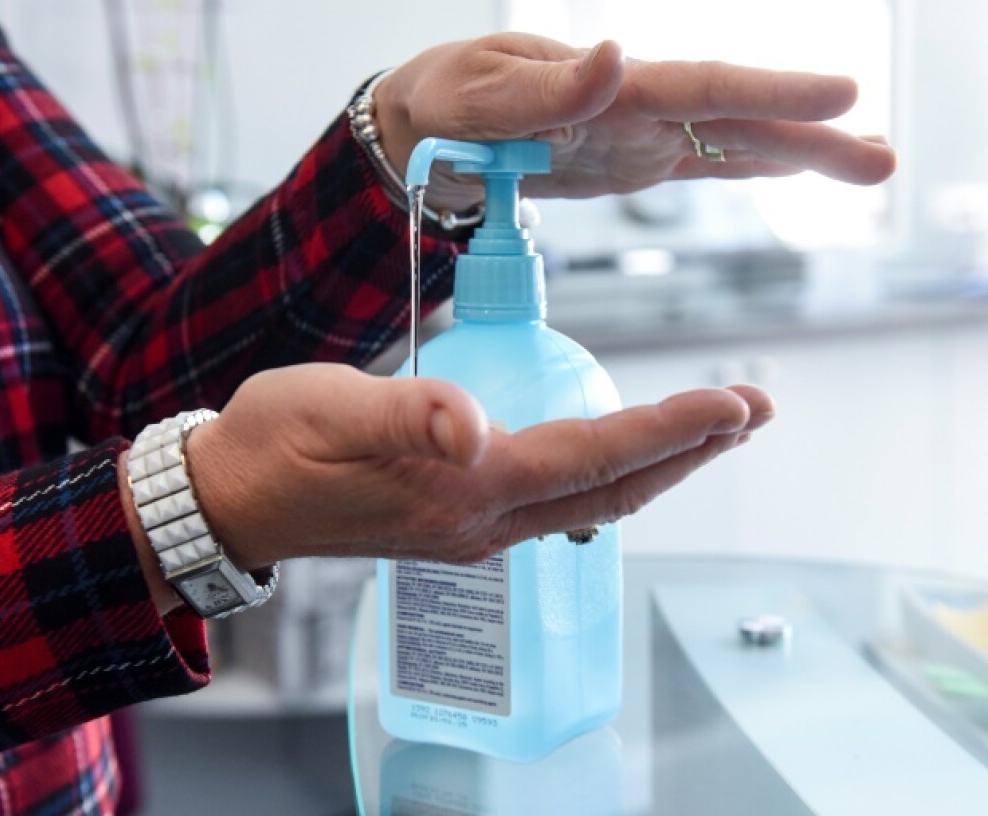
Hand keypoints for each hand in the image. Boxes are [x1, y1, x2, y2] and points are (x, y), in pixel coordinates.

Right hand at [180, 363, 772, 568]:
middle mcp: (483, 521)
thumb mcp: (329, 412)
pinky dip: (614, 471)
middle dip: (693, 449)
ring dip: (662, 462)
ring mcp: (476, 529)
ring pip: (595, 498)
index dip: (669, 429)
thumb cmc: (274, 445)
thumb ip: (407, 415)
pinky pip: (562, 501)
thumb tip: (474, 425)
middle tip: (755, 408)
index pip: (593, 456)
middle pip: (613, 487)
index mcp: (464, 489)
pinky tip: (626, 451)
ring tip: (715, 426)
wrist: (232, 498)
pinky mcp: (462, 522)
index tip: (733, 403)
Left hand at [375, 33, 896, 208]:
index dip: (774, 95)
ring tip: (871, 167)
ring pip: (737, 142)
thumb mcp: (480, 100)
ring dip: (803, 156)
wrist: (422, 128)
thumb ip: (547, 91)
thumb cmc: (445, 105)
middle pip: (741, 116)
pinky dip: (752, 166)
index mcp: (611, 84)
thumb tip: (616, 54)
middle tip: (884, 159)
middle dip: (813, 135)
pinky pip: (704, 162)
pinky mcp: (634, 159)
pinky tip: (794, 167)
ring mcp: (643, 132)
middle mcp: (641, 102)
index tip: (842, 96)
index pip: (706, 86)